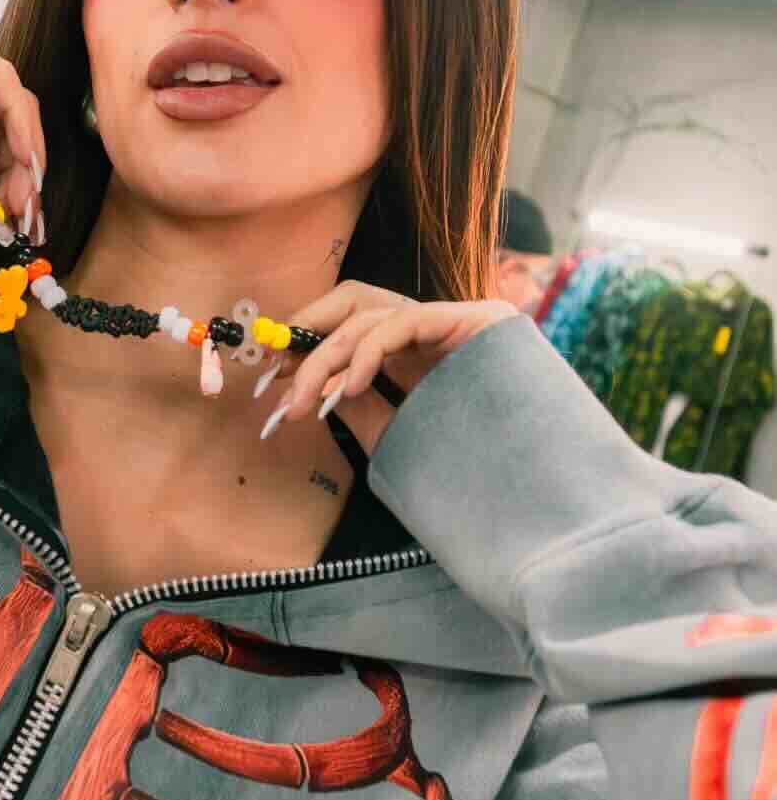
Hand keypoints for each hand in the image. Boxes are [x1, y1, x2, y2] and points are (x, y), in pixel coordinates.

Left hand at [260, 279, 519, 456]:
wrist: (530, 497)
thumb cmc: (468, 476)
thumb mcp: (397, 437)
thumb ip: (362, 406)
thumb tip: (317, 381)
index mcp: (419, 355)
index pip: (355, 325)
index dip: (308, 342)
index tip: (270, 375)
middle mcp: (438, 331)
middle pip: (356, 302)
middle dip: (307, 333)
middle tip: (273, 374)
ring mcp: (460, 321)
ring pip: (370, 312)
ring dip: (325, 356)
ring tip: (302, 402)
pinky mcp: (479, 319)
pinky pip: (403, 321)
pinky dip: (365, 352)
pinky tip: (347, 389)